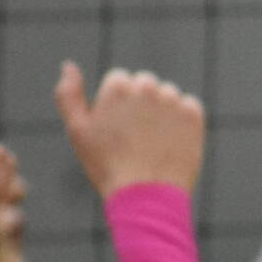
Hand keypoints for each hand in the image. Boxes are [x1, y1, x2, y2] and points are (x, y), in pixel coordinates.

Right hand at [53, 61, 205, 196]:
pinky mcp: (193, 115)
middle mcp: (146, 87)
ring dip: (162, 111)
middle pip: (144, 84)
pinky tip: (171, 142)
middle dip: (140, 103)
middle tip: (136, 137)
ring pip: (167, 95)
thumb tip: (68, 64)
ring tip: (153, 142)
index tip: (118, 129)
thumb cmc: (107, 166)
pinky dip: (182, 122)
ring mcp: (172, 100)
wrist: (146, 197)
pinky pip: (188, 107)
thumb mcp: (77, 130)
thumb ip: (68, 94)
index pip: (120, 80)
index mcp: (117, 86)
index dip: (117, 105)